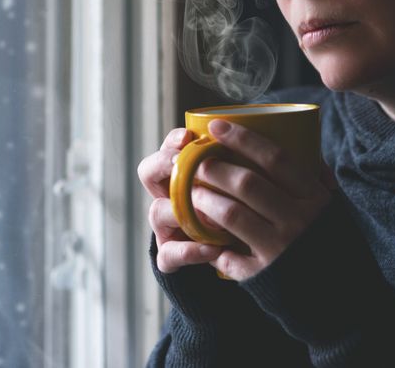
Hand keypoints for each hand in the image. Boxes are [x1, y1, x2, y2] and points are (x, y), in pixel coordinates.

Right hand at [138, 128, 224, 273]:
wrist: (229, 258)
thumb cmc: (235, 213)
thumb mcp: (235, 188)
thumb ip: (234, 169)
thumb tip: (246, 148)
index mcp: (180, 176)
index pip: (167, 149)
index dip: (172, 141)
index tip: (188, 137)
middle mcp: (166, 197)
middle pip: (148, 173)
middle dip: (162, 163)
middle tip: (179, 162)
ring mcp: (164, 227)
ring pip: (157, 212)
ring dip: (181, 210)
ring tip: (210, 212)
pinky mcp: (169, 256)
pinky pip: (170, 253)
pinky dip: (191, 251)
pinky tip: (213, 248)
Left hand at [192, 119, 335, 280]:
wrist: (340, 294)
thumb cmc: (326, 240)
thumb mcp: (329, 206)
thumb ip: (313, 176)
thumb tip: (297, 138)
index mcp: (314, 198)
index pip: (276, 158)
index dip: (243, 139)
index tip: (216, 126)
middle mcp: (298, 221)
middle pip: (246, 183)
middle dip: (214, 167)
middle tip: (195, 161)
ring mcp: (279, 249)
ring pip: (230, 214)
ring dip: (204, 199)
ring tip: (190, 191)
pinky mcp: (262, 275)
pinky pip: (227, 254)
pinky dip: (212, 244)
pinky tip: (202, 235)